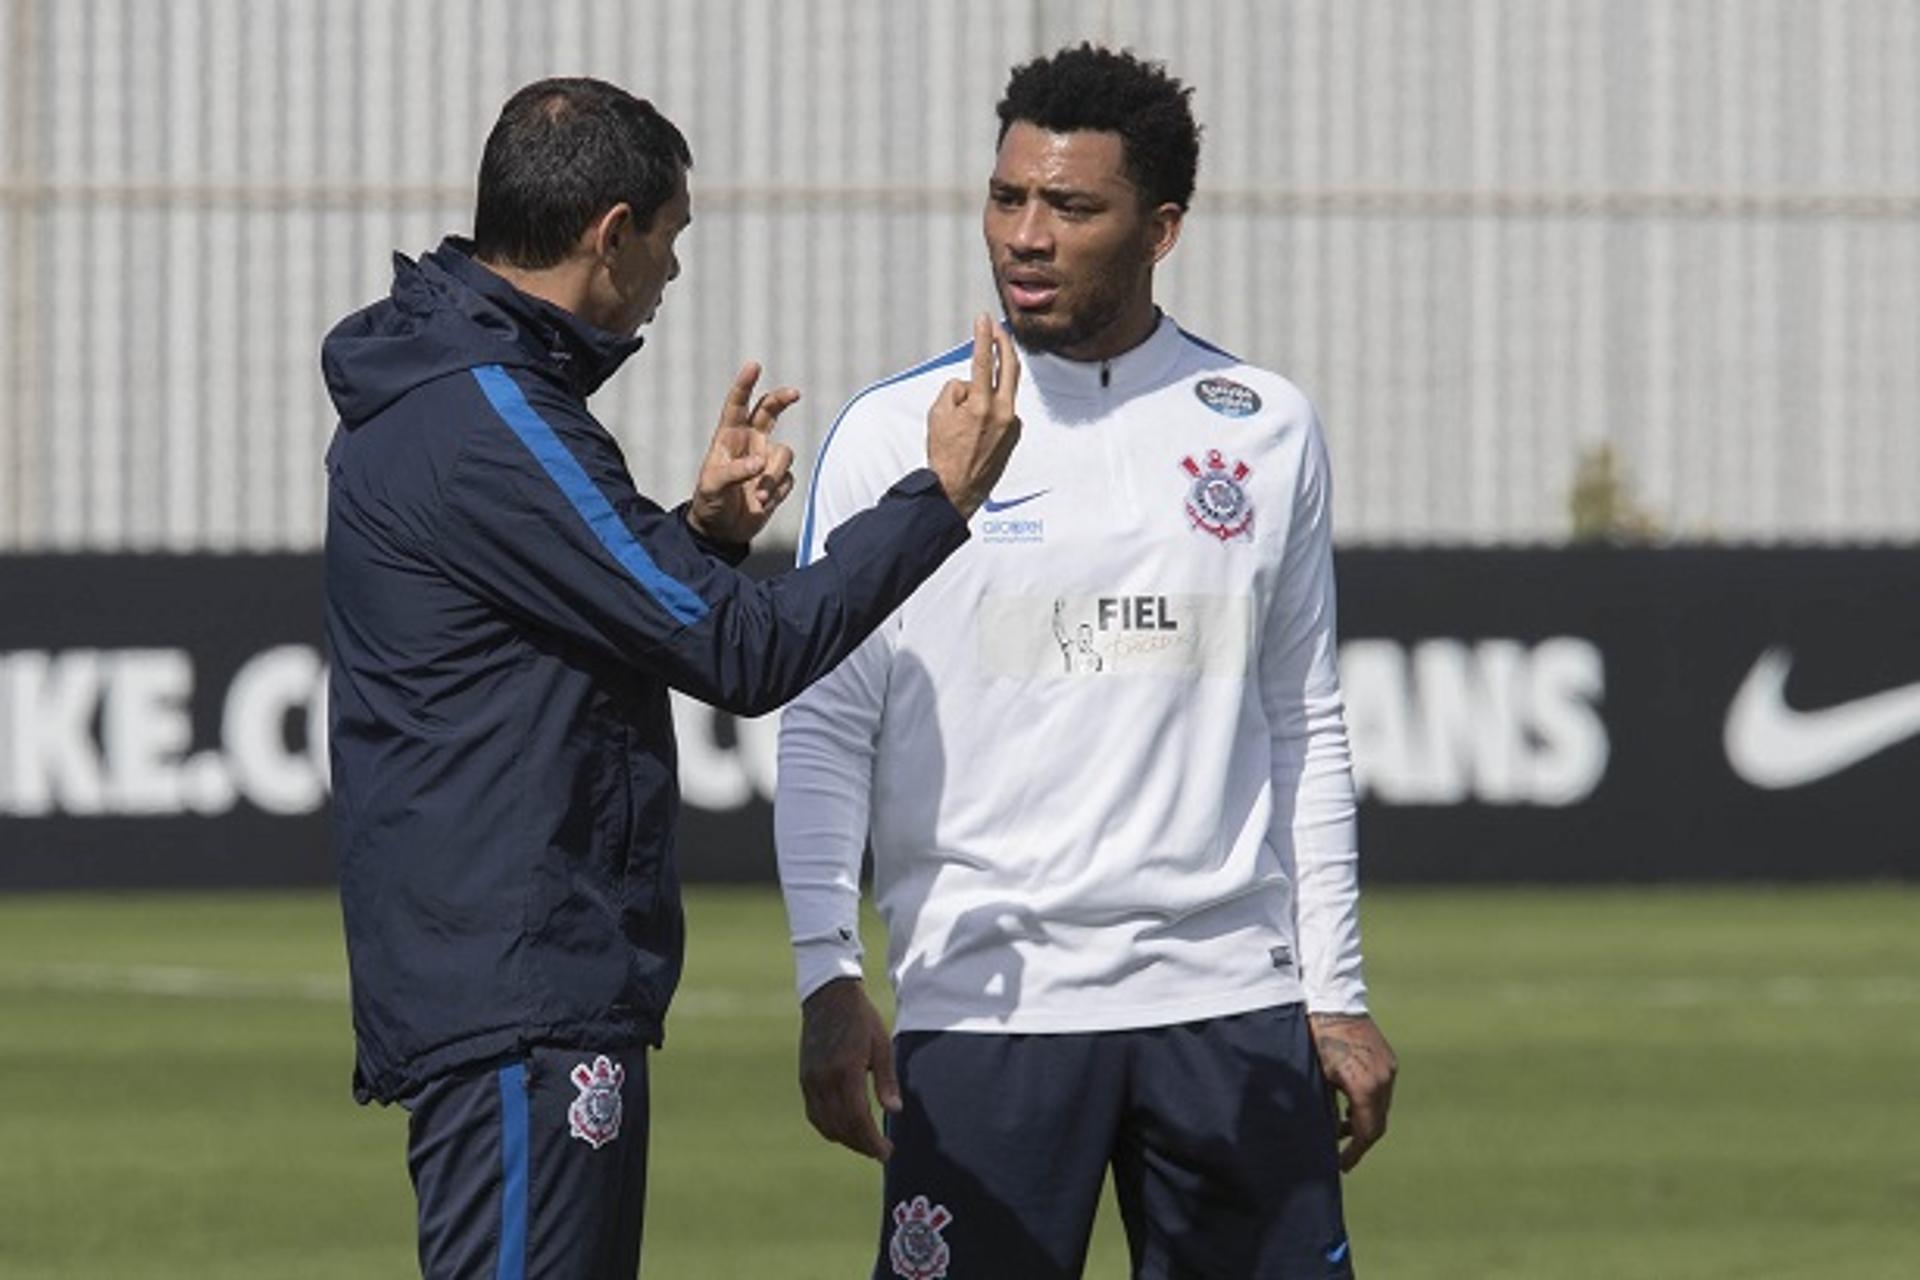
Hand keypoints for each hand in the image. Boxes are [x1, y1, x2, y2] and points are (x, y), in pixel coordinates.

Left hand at [686, 361, 798, 545]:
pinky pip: (788, 480)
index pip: (737, 405)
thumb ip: (734, 472)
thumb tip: (759, 463)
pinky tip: (761, 504)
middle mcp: (750, 444)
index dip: (745, 385)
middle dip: (782, 400)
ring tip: (757, 497)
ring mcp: (766, 461)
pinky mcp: (778, 481)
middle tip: (794, 393)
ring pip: (784, 454)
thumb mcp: (713, 486)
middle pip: (770, 412)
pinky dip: (776, 493)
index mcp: (729, 438)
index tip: (754, 366)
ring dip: (773, 476)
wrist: (722, 531)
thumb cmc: (710, 503)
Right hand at [798, 977, 899, 1161]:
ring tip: (865, 1143)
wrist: (828, 996)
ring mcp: (810, 1080)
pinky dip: (828, 1127)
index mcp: (846, 1070)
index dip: (872, 1141)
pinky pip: (814, 1114)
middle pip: (841, 1127)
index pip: (858, 1118)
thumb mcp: (882, 1045)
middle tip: (879, 1152)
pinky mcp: (804, 1079)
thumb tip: (895, 1111)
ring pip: (825, 1124)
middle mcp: (824, 1079)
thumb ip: (886, 1080)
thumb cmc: (861, 1018)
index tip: (886, 1152)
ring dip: (845, 1139)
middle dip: (861, 1145)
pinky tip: (844, 1129)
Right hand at [925, 314, 1021, 518]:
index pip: (984, 361)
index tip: (983, 318)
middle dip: (1004, 344)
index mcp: (982, 406)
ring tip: (964, 416)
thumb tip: (971, 384)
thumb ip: (955, 390)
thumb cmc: (944, 453)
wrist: (956, 489)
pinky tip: (975, 432)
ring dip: (986, 389)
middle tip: (997, 328)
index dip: (983, 337)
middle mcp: (1003, 413)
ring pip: (1001, 392)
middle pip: (1010, 367)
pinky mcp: (1015, 434)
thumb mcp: (938, 414)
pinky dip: (988, 411)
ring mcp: (1012, 424)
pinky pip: (1001, 411)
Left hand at [1308, 1012, 1397, 1171]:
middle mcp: (1384, 1079)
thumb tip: (1327, 1134)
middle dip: (1360, 1139)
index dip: (1355, 1152)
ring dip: (1364, 1120)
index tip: (1341, 1165)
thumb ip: (1326, 1109)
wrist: (1333, 1001)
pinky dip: (1368, 1103)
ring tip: (1341, 1126)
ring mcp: (1389, 1068)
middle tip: (1341, 1150)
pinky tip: (1349, 1103)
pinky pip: (1382, 1090)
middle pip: (1377, 1122)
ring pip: (1381, 1107)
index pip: (1367, 1132)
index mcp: (1366, 1087)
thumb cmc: (1318, 1038)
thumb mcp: (1318, 1078)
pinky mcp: (1388, 1059)